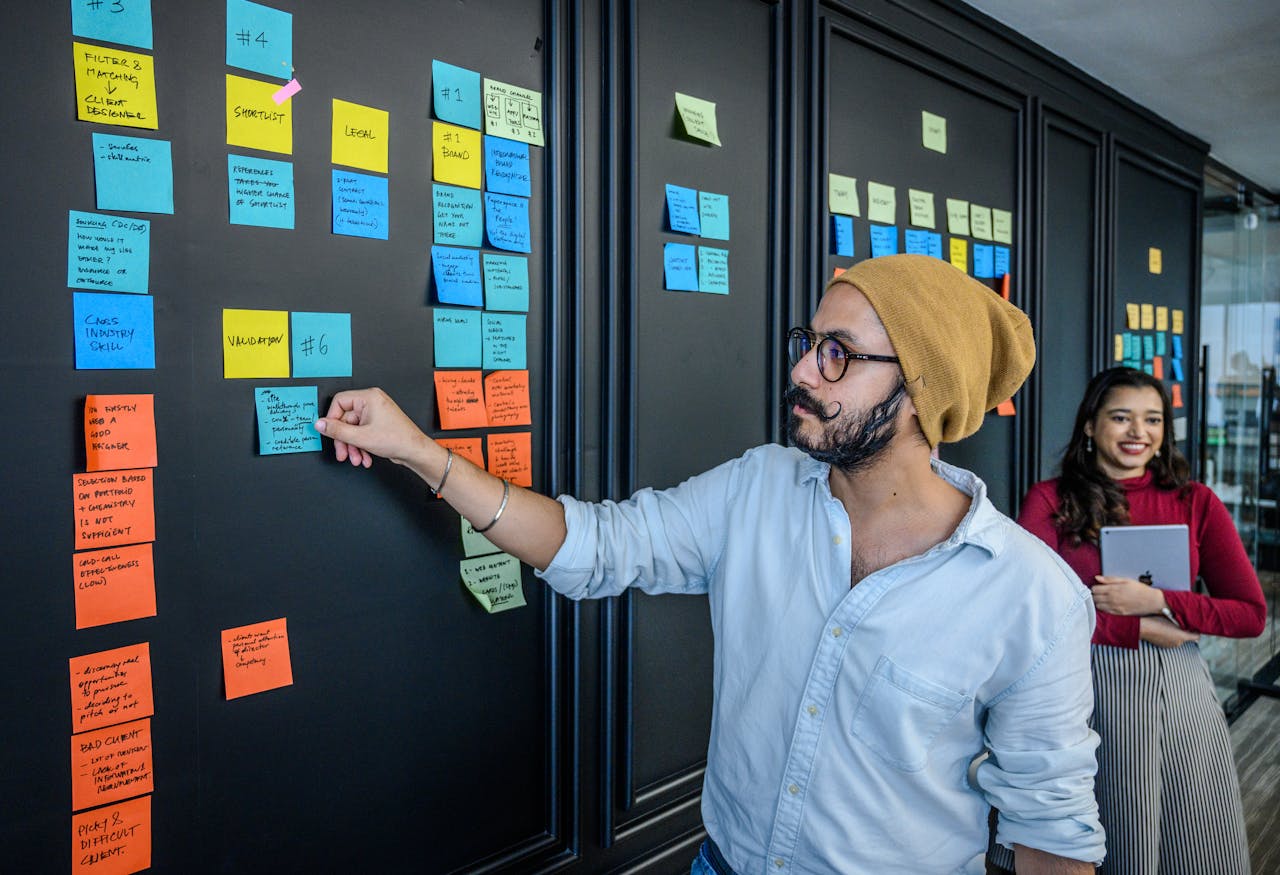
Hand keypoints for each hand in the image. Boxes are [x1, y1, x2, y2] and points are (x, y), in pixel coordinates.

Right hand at [314, 388, 430, 469]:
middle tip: (343, 453)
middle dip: (344, 440)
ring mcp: (375, 413)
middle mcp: (372, 402)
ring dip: (352, 446)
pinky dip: (360, 446)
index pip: (339, 402)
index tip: (330, 433)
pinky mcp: (377, 424)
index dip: (332, 419)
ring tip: (356, 458)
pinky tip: (364, 457)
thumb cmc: (398, 439)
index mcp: (369, 397)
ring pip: (353, 429)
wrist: (414, 451)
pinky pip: (361, 433)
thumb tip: (320, 424)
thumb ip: (337, 431)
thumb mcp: (360, 437)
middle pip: (345, 419)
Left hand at [1091, 576, 1165, 615]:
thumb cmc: (1139, 589)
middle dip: (1095, 594)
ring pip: (1097, 605)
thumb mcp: (1125, 580)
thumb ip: (1110, 579)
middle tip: (1099, 592)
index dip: (1095, 587)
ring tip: (1103, 598)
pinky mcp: (1118, 613)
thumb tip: (1097, 578)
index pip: (1094, 589)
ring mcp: (1114, 607)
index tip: (1098, 587)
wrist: (1151, 601)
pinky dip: (1103, 607)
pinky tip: (1107, 604)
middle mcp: (1112, 599)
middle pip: (1094, 597)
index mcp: (1113, 589)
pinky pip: (1104, 611)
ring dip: (1098, 601)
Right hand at [1139, 615, 1199, 647]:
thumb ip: (1182, 622)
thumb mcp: (1171, 618)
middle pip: (1186, 637)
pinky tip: (1163, 630)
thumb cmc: (1157, 620)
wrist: (1143, 628)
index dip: (1196, 631)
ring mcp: (1171, 645)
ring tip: (1169, 626)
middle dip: (1184, 631)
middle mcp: (1179, 643)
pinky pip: (1171, 641)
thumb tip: (1188, 622)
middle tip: (1179, 623)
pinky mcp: (1164, 646)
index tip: (1194, 626)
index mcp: (1182, 636)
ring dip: (1176, 634)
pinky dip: (1169, 637)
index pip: (1196, 636)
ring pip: (1178, 639)